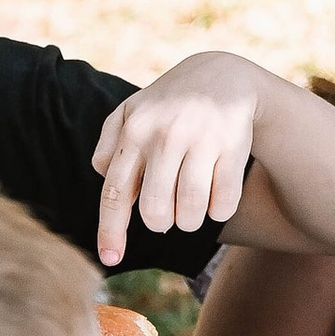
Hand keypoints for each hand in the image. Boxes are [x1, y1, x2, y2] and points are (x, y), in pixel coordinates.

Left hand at [90, 53, 263, 264]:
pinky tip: (217, 194)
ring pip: (191, 213)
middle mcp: (165, 135)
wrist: (222, 75)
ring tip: (192, 206)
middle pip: (157, 211)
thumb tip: (102, 176)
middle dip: (162, 222)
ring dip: (191, 221)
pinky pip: (223, 204)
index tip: (110, 260)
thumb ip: (110, 144)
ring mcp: (200, 140)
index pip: (115, 192)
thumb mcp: (132, 112)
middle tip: (168, 213)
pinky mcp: (232, 146)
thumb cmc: (169, 104)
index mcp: (134, 131)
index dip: (111, 231)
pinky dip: (219, 210)